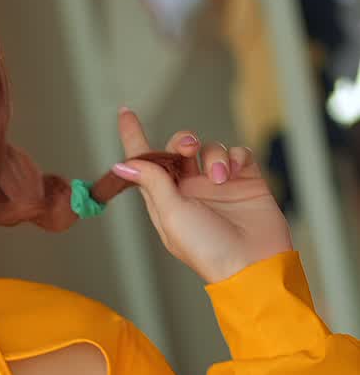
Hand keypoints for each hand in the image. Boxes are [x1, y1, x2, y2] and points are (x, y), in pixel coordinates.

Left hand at [113, 109, 293, 284]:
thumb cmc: (207, 248)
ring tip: (219, 178)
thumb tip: (122, 164)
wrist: (253, 262)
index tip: (124, 112)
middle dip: (182, 141)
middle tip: (188, 148)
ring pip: (210, 148)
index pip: (146, 163)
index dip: (134, 137)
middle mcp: (190, 190)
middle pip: (178, 149)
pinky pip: (237, 153)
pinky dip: (235, 157)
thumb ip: (152, 183)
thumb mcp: (172, 215)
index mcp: (165, 201)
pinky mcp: (245, 180)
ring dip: (213, 156)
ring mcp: (218, 184)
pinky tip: (235, 172)